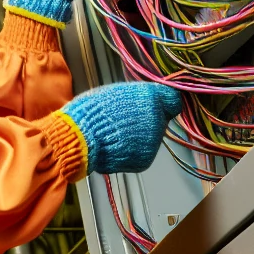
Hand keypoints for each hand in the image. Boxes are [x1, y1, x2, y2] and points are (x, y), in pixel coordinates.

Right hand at [60, 82, 183, 174]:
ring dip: (138, 138)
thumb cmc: (92, 111)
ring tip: (115, 137)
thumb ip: (136, 98)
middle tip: (123, 123)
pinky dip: (131, 153)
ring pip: (150, 139)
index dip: (163, 104)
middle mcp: (158, 120)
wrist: (81, 138)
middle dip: (146, 122)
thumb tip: (146, 102)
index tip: (155, 107)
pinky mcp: (145, 160)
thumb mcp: (116, 93)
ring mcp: (153, 142)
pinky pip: (141, 154)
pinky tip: (115, 148)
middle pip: (160, 121)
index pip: (173, 101)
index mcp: (151, 98)